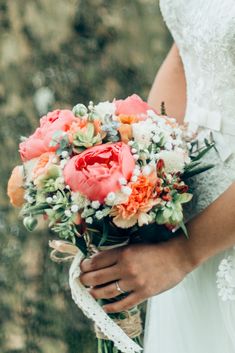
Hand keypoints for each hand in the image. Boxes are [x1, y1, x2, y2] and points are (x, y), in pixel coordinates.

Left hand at [80, 237, 194, 312]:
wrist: (177, 256)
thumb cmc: (154, 249)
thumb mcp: (134, 246)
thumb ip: (118, 254)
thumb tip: (98, 261)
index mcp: (123, 252)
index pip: (97, 261)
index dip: (86, 265)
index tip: (82, 268)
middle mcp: (126, 267)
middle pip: (97, 277)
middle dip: (85, 280)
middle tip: (81, 281)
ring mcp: (135, 282)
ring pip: (106, 291)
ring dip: (94, 293)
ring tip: (90, 293)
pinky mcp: (143, 293)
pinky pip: (123, 304)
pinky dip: (112, 307)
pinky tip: (105, 308)